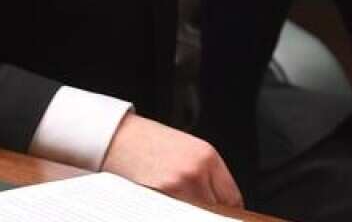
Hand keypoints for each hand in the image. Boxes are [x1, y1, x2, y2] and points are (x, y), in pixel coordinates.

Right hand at [100, 113, 243, 208]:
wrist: (119, 137)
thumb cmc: (150, 143)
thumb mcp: (188, 150)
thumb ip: (206, 174)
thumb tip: (220, 201)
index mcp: (208, 156)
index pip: (232, 196)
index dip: (228, 210)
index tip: (224, 214)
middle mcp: (197, 170)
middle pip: (217, 208)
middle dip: (210, 213)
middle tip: (200, 210)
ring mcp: (179, 185)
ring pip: (198, 212)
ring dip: (192, 213)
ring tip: (181, 204)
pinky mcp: (160, 196)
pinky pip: (176, 214)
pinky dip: (174, 213)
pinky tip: (167, 207)